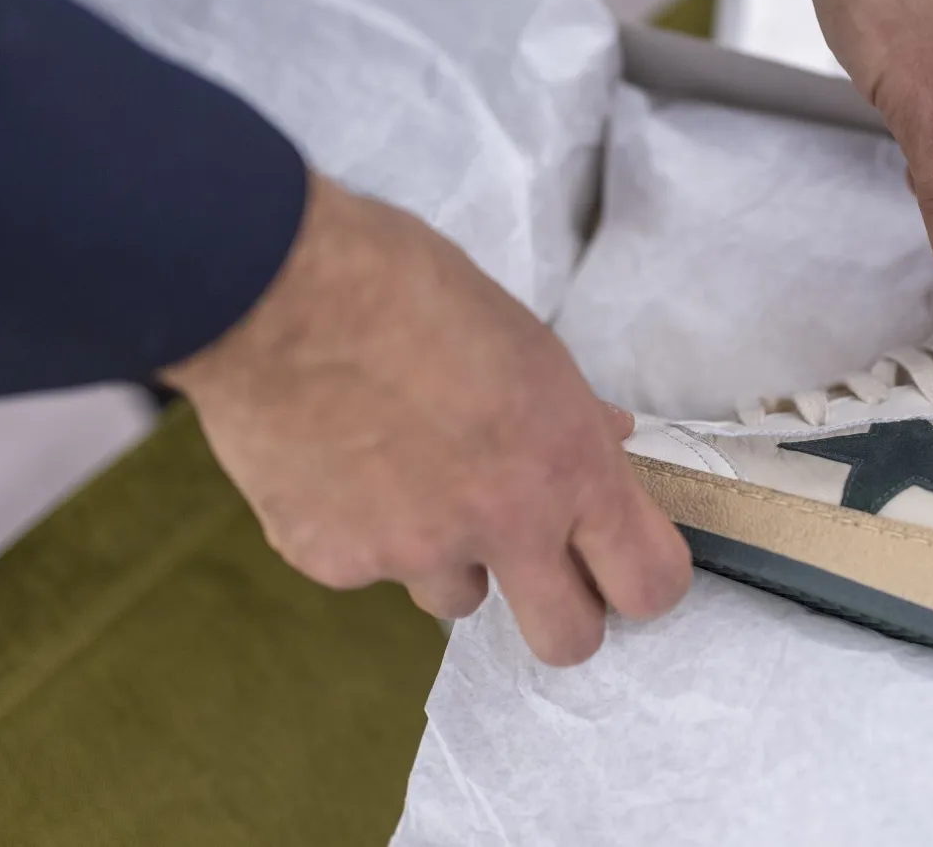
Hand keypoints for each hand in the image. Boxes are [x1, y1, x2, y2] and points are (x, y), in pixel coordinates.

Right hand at [164, 174, 690, 664]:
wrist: (284, 293)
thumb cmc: (414, 291)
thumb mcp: (527, 343)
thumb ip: (570, 412)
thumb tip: (608, 435)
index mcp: (569, 465)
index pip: (649, 582)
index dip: (643, 580)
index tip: (624, 562)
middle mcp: (505, 526)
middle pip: (570, 641)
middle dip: (562, 612)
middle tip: (537, 563)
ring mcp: (415, 554)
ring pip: (458, 599)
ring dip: (451, 557)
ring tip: (411, 476)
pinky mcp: (334, 563)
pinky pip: (368, 568)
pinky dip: (362, 532)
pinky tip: (339, 464)